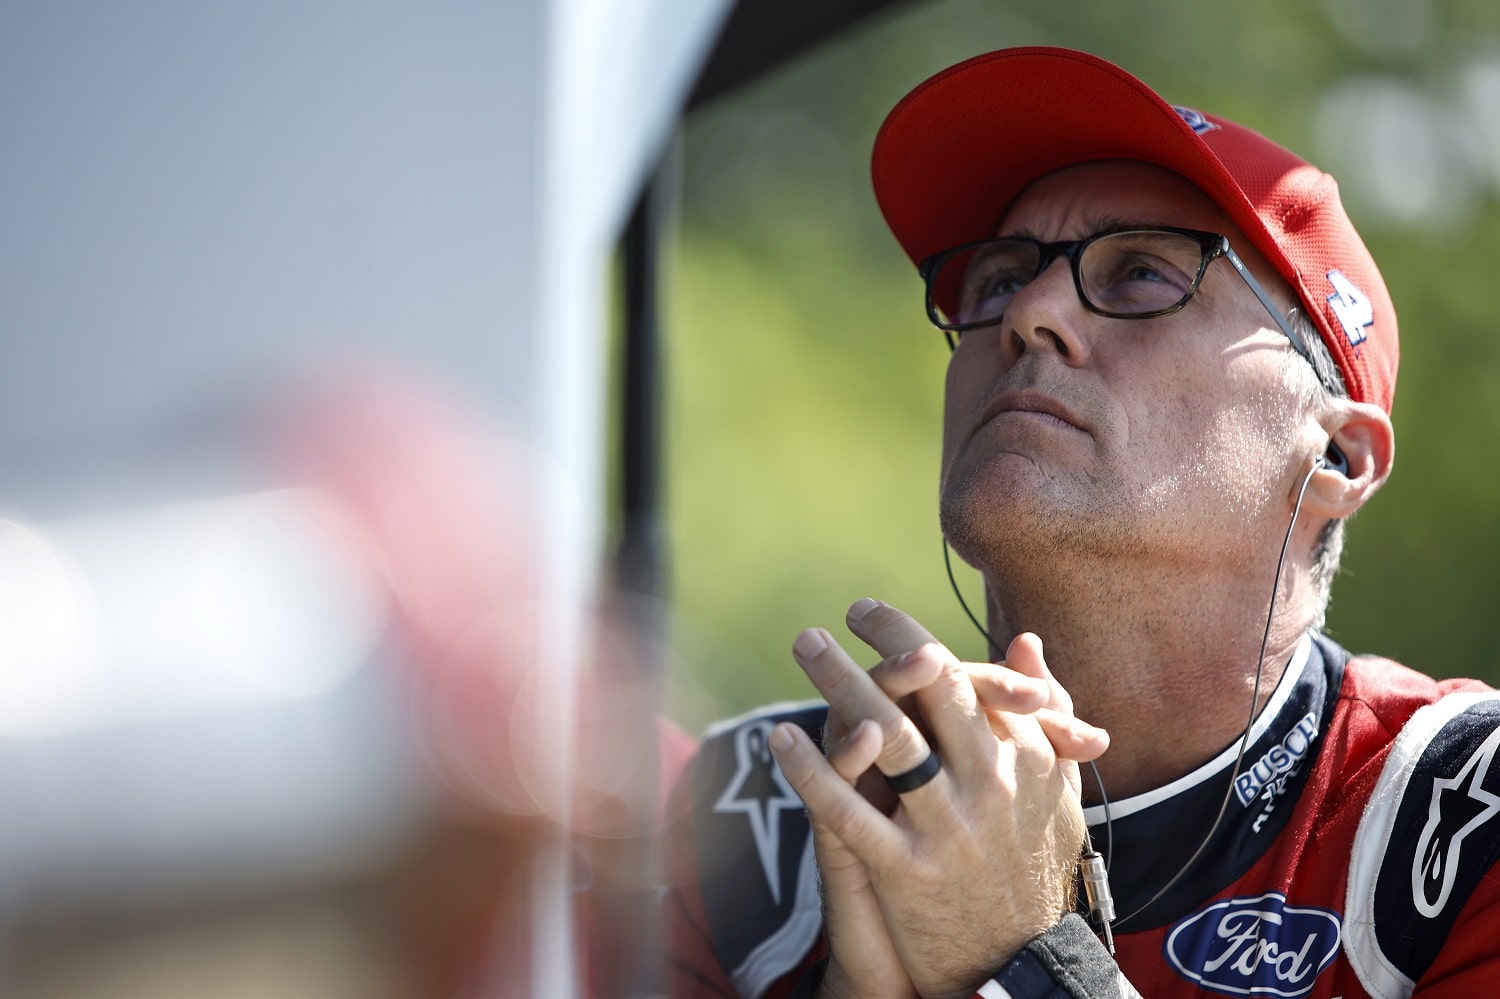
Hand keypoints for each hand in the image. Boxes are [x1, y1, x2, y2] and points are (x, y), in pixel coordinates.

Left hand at [772, 607, 1100, 998]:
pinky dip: (812, 769)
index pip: (963, 679)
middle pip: (931, 693)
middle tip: (839, 616)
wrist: (1025, 966)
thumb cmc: (1036, 863)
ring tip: (808, 644)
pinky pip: (849, 812)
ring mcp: (948, 828)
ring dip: (842, 683)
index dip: (913, 639)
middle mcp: (989, 784)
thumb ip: (1043, 708)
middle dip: (883, 645)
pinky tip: (780, 735)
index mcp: (1022, 758)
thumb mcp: (1054, 784)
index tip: (873, 616)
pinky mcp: (908, 871)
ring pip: (891, 738)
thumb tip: (1023, 638)